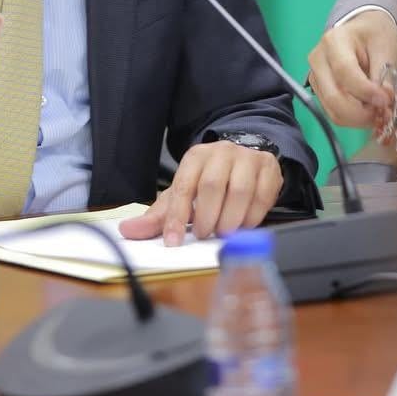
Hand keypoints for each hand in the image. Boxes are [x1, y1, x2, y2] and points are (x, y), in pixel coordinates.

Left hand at [118, 142, 283, 245]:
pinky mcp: (269, 169)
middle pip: (212, 186)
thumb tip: (127, 231)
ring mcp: (247, 159)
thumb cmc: (210, 180)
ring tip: (223, 233)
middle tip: (204, 235)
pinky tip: (243, 226)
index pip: (183, 186)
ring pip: (239, 192)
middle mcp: (222, 152)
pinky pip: (262, 197)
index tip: (173, 242)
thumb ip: (159, 216)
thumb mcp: (184, 194)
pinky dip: (252, 219)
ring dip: (230, 220)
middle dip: (206, 218)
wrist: (246, 156)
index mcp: (196, 157)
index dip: (177, 217)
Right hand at [307, 10, 396, 127]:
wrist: (364, 32)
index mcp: (333, 41)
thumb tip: (384, 100)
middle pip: (334, 97)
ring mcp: (315, 77)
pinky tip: (370, 112)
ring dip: (360, 119)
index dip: (365, 91)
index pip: (344, 72)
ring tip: (380, 113)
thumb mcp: (386, 47)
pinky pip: (335, 114)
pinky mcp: (320, 91)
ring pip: (333, 111)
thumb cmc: (375, 35)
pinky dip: (354, 120)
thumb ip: (384, 74)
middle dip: (362, 113)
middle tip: (385, 112)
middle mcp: (318, 60)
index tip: (386, 101)